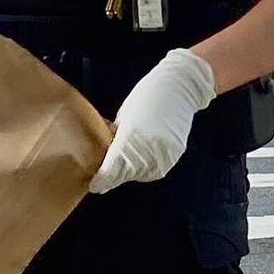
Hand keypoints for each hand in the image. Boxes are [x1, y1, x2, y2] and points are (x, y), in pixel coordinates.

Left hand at [90, 48, 218, 194]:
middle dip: (115, 174)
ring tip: (130, 153)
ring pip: (140, 174)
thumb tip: (104, 160)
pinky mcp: (174, 156)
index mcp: (130, 138)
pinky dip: (147, 165)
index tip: (95, 184)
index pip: (112, 171)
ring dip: (132, 170)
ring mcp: (163, 155)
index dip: (101, 180)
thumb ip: (115, 141)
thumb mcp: (123, 119)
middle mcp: (147, 149)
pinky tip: (144, 152)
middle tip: (109, 167)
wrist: (178, 89)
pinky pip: (155, 169)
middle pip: (125, 175)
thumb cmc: (145, 98)